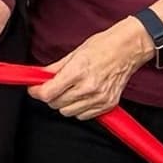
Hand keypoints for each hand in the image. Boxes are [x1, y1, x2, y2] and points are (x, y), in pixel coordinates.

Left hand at [35, 14, 156, 122]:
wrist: (128, 49)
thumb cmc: (103, 47)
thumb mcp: (74, 53)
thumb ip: (55, 68)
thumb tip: (40, 77)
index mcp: (78, 71)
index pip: (49, 92)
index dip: (37, 92)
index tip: (34, 89)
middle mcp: (88, 87)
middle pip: (56, 104)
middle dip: (50, 96)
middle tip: (52, 87)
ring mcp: (99, 98)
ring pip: (68, 112)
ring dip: (64, 104)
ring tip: (69, 91)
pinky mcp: (107, 104)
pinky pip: (84, 116)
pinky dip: (78, 109)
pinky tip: (81, 97)